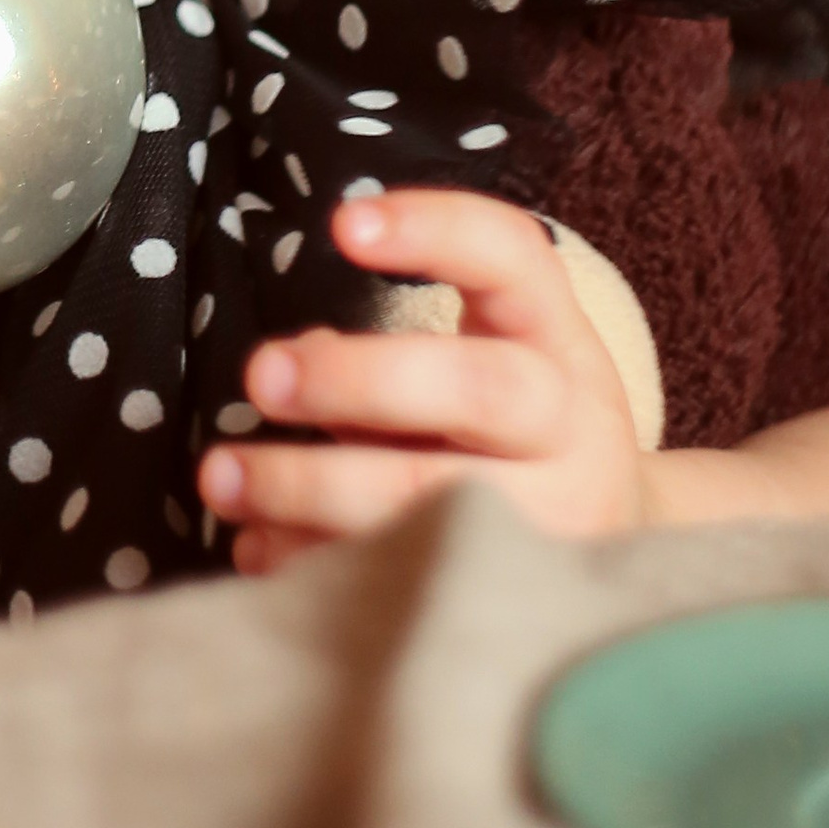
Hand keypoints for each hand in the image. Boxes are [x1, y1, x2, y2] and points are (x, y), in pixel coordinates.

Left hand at [198, 189, 648, 575]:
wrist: (606, 558)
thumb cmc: (515, 443)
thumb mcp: (490, 368)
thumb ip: (397, 354)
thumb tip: (295, 362)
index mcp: (561, 350)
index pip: (516, 261)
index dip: (436, 231)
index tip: (344, 223)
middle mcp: (570, 435)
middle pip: (480, 389)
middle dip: (360, 379)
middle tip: (261, 375)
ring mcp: (550, 528)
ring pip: (433, 503)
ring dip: (309, 487)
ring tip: (222, 478)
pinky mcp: (506, 603)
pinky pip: (398, 584)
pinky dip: (313, 565)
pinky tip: (259, 551)